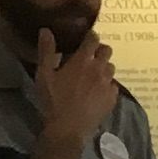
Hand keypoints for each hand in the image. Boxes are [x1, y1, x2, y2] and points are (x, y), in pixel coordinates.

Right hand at [36, 28, 120, 148]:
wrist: (67, 129)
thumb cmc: (53, 100)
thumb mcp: (44, 75)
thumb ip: (46, 51)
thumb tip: (46, 30)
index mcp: (82, 60)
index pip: (93, 39)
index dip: (90, 36)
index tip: (85, 37)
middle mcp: (99, 69)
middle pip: (107, 51)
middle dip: (100, 50)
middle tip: (89, 56)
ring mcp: (107, 84)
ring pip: (111, 68)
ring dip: (104, 67)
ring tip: (93, 74)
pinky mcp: (112, 99)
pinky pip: (113, 86)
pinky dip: (107, 85)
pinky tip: (97, 91)